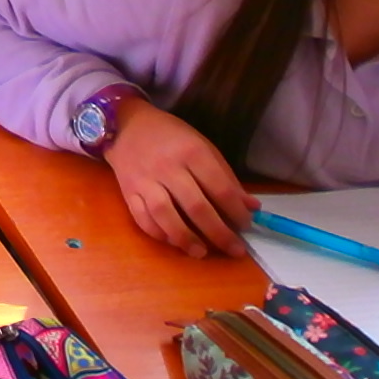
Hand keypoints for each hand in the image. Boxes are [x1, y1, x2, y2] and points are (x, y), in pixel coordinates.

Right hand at [101, 101, 253, 258]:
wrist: (127, 126)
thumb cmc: (171, 136)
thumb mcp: (203, 146)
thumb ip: (226, 177)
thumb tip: (251, 207)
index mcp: (192, 152)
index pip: (220, 188)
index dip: (236, 211)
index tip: (246, 225)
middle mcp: (168, 167)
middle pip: (196, 206)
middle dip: (219, 233)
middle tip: (235, 250)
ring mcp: (145, 180)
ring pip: (165, 215)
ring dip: (186, 239)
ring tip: (201, 253)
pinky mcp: (128, 191)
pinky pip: (142, 218)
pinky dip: (159, 234)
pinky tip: (173, 241)